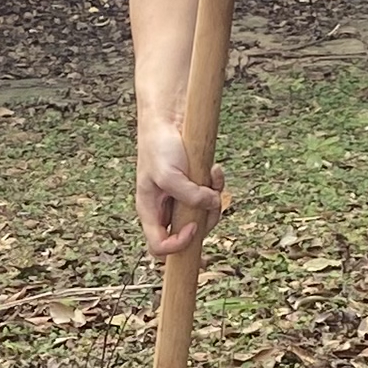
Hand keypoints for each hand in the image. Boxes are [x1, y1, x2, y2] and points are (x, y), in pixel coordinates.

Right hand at [137, 119, 225, 257]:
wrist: (168, 120)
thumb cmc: (159, 147)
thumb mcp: (169, 174)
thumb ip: (189, 195)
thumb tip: (213, 204)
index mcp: (150, 211)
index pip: (159, 247)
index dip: (178, 245)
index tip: (192, 227)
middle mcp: (166, 209)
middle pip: (188, 235)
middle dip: (205, 220)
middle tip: (211, 201)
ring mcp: (181, 199)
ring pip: (204, 217)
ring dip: (214, 200)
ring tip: (213, 177)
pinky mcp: (195, 188)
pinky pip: (211, 197)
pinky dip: (216, 185)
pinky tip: (214, 171)